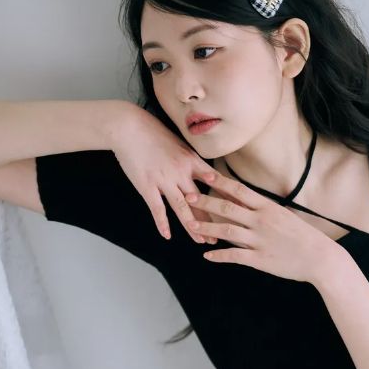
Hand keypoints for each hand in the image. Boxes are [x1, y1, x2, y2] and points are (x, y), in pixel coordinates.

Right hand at [111, 106, 217, 242]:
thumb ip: (193, 161)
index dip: (227, 198)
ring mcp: (164, 180)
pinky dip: (162, 223)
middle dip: (212, 220)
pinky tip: (167, 236)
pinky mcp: (147, 186)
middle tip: (222, 236)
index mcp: (191, 160)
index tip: (240, 210)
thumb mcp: (180, 144)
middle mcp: (181, 172)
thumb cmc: (153, 133)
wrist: (128, 126)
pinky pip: (157, 208)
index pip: (215, 183)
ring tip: (201, 241)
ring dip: (193, 226)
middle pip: (201, 201)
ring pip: (182, 208)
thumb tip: (208, 174)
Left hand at [185, 168, 339, 285]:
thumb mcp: (285, 216)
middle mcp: (261, 221)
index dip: (219, 182)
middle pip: (227, 207)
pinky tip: (207, 255)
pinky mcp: (259, 259)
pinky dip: (219, 255)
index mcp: (268, 207)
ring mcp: (259, 240)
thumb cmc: (304, 237)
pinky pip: (234, 256)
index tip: (204, 175)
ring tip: (191, 224)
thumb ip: (265, 211)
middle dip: (205, 201)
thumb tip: (249, 203)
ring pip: (226, 231)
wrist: (320, 258)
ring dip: (206, 226)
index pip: (239, 190)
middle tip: (188, 196)